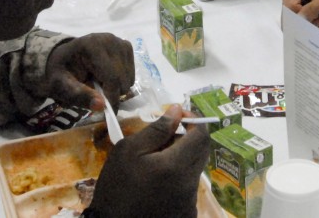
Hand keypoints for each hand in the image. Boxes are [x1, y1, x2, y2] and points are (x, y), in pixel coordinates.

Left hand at [42, 33, 133, 110]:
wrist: (65, 57)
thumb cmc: (61, 72)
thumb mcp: (61, 86)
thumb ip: (79, 95)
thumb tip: (101, 106)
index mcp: (92, 45)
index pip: (111, 76)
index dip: (111, 98)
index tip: (107, 113)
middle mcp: (110, 39)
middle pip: (123, 78)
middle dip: (112, 93)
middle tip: (95, 95)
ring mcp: (120, 42)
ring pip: (129, 78)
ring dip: (117, 88)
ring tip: (99, 84)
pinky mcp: (126, 47)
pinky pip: (131, 74)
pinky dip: (121, 82)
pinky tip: (106, 77)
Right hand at [90, 106, 209, 217]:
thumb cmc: (117, 187)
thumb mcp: (128, 151)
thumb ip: (157, 129)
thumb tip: (176, 110)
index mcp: (176, 166)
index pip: (201, 135)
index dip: (194, 120)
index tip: (178, 116)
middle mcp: (190, 184)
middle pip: (202, 151)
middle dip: (188, 138)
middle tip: (164, 137)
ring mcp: (190, 201)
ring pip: (194, 169)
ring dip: (181, 158)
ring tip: (155, 163)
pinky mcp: (187, 213)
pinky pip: (188, 187)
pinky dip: (177, 177)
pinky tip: (157, 183)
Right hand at [281, 0, 318, 27]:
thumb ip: (311, 9)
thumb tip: (299, 19)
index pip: (290, 5)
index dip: (301, 14)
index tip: (316, 16)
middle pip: (289, 13)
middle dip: (303, 20)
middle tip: (318, 19)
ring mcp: (294, 1)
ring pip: (292, 19)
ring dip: (307, 23)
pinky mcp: (299, 9)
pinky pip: (297, 22)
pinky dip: (308, 24)